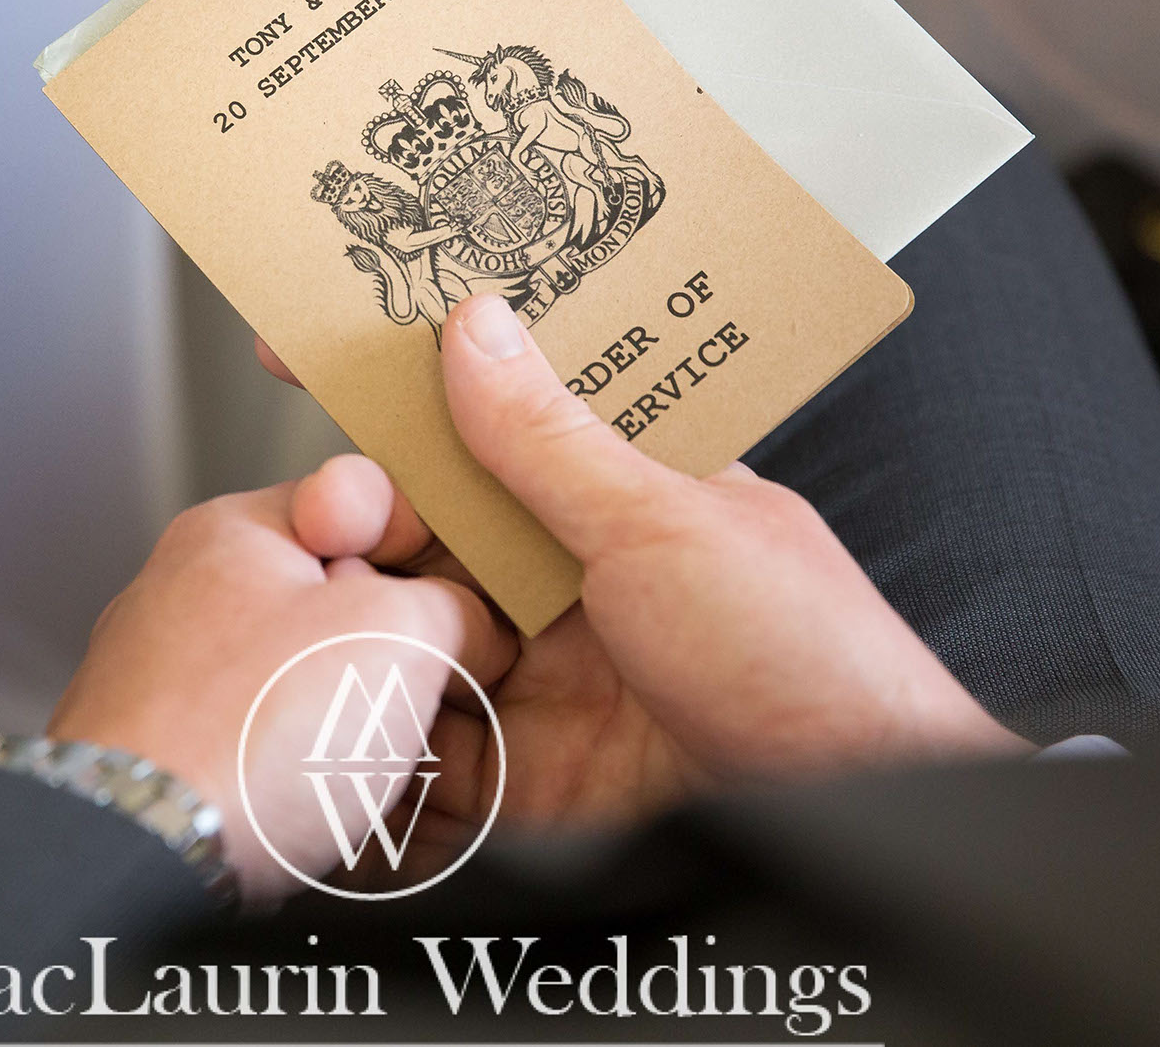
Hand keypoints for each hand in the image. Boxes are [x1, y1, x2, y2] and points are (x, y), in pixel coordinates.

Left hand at [46, 483, 512, 900]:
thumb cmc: (245, 736)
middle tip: (429, 697)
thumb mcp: (401, 634)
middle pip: (338, 605)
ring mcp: (169, 684)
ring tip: (373, 770)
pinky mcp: (166, 764)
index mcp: (234, 530)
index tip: (467, 604)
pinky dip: (306, 782)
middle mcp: (186, 596)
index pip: (364, 506)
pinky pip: (267, 757)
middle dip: (395, 656)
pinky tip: (325, 813)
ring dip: (355, 728)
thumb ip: (454, 607)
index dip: (431, 554)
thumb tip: (471, 629)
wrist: (140, 861)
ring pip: (305, 690)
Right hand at [268, 295, 1024, 828]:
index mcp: (629, 489)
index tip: (316, 346)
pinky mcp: (528, 765)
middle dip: (365, 514)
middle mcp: (583, 571)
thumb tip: (476, 331)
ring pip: (418, 624)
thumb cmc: (810, 660)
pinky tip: (344, 714)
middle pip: (439, 522)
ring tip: (308, 612)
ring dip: (365, 621)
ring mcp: (552, 668)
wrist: (852, 827)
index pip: (504, 408)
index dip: (413, 377)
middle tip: (307, 512)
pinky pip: (431, 740)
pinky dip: (382, 731)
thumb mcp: (662, 525)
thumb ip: (550, 440)